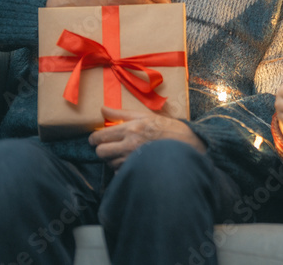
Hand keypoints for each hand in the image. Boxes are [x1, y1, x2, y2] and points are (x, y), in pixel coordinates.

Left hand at [88, 107, 204, 168]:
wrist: (187, 144)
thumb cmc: (168, 128)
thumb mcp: (146, 116)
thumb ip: (122, 114)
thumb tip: (102, 109)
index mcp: (131, 128)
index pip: (100, 136)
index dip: (95, 138)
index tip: (97, 139)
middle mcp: (130, 144)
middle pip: (101, 152)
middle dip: (102, 149)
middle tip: (109, 146)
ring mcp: (133, 159)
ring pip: (109, 163)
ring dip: (113, 159)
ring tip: (124, 153)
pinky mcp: (138, 170)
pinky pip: (120, 172)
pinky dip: (122, 168)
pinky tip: (131, 162)